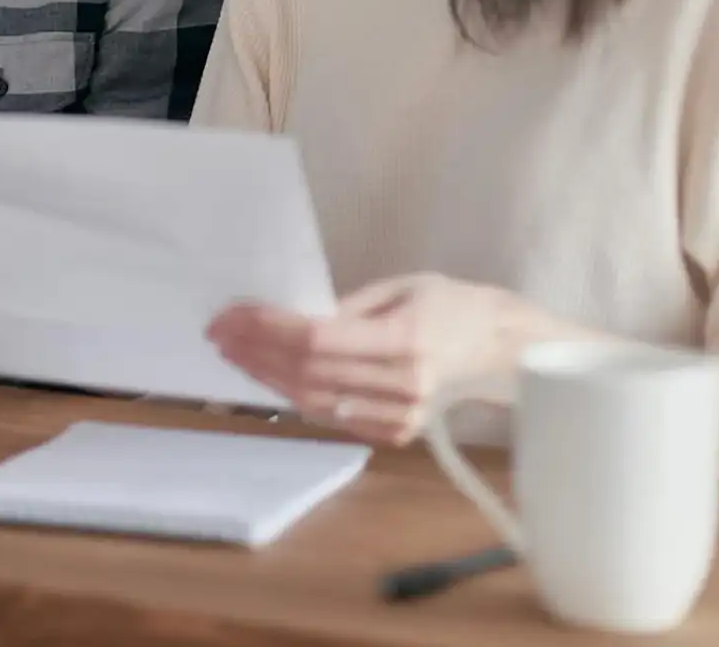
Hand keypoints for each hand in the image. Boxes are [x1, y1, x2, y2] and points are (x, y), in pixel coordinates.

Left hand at [208, 273, 573, 445]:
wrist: (500, 348)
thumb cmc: (450, 304)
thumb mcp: (401, 286)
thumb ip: (348, 305)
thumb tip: (293, 316)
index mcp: (406, 339)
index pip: (317, 339)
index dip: (268, 328)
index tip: (232, 313)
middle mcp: (403, 384)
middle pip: (308, 373)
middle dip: (256, 351)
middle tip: (219, 331)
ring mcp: (401, 415)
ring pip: (315, 401)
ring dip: (267, 377)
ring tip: (234, 353)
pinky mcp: (399, 432)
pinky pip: (334, 418)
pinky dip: (296, 398)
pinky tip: (269, 378)